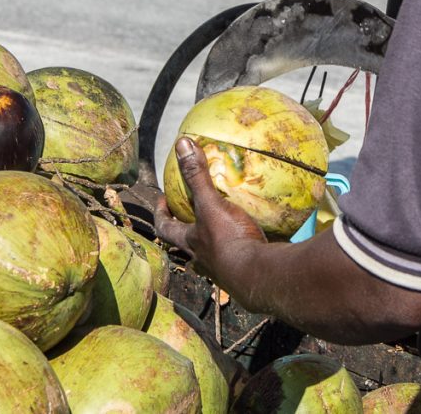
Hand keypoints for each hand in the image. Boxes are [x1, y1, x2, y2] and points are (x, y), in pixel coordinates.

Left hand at [154, 137, 267, 282]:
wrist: (260, 275)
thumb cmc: (229, 240)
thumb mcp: (211, 205)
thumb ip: (197, 176)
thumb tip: (182, 145)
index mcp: (190, 243)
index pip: (165, 229)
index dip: (161, 214)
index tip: (162, 200)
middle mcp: (202, 259)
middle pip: (186, 245)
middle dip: (187, 230)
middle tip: (192, 213)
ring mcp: (223, 269)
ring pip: (211, 255)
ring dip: (214, 242)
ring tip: (225, 224)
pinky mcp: (245, 272)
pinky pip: (241, 257)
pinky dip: (244, 247)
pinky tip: (255, 236)